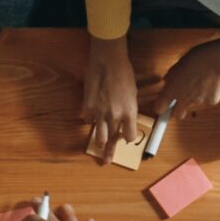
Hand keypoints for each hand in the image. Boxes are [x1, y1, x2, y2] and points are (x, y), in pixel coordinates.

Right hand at [81, 35, 139, 150]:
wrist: (107, 61)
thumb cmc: (124, 73)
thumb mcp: (132, 93)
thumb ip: (128, 109)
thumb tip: (124, 119)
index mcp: (130, 112)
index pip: (129, 136)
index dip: (127, 137)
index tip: (124, 137)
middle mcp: (115, 116)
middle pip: (112, 140)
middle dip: (110, 149)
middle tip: (106, 160)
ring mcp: (100, 113)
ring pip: (99, 137)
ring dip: (99, 141)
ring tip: (98, 147)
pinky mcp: (88, 108)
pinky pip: (88, 121)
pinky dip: (90, 120)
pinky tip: (91, 117)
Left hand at [155, 37, 219, 118]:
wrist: (217, 58)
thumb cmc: (197, 58)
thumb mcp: (178, 65)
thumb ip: (171, 76)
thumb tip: (168, 81)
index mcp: (171, 90)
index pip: (159, 108)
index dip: (161, 108)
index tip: (163, 107)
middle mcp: (183, 99)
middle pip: (178, 115)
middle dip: (179, 111)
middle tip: (181, 102)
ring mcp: (198, 102)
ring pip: (194, 104)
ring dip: (196, 97)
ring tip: (201, 81)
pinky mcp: (211, 101)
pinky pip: (208, 100)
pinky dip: (209, 94)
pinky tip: (211, 82)